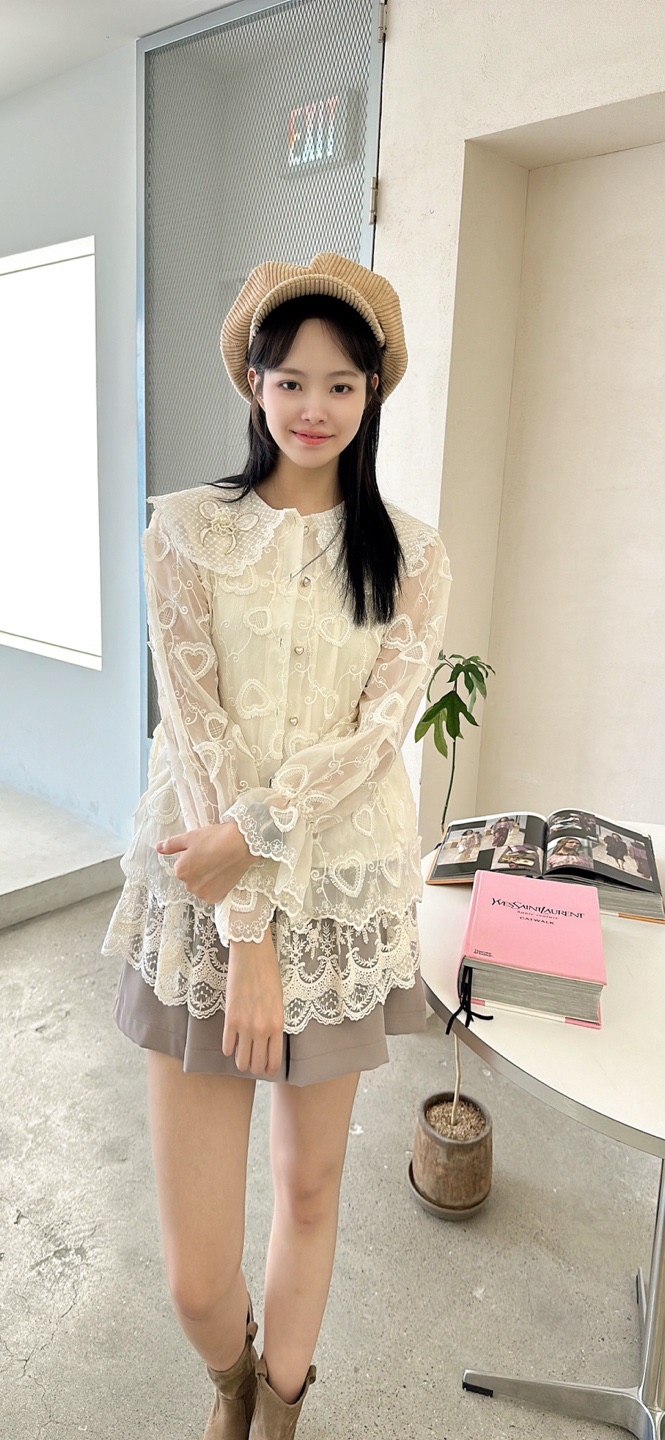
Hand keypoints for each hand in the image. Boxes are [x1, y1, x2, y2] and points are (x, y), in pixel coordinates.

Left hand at [155, 821, 252, 903]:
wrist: (242, 845)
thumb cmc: (216, 838)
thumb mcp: (190, 837)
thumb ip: (172, 845)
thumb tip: (158, 848)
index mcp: (180, 871)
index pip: (181, 867)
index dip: (193, 858)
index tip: (204, 851)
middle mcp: (189, 885)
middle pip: (190, 878)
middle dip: (198, 870)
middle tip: (212, 857)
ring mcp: (203, 893)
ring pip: (200, 886)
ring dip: (206, 879)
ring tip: (219, 865)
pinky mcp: (216, 898)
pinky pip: (210, 893)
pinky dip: (215, 886)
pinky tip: (222, 875)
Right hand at [224, 930, 283, 1077]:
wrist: (252, 956)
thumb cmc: (269, 975)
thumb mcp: (279, 1001)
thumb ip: (274, 1023)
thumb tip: (268, 1040)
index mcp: (278, 1024)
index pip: (274, 1059)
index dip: (270, 1069)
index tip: (267, 1071)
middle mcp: (261, 1029)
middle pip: (256, 1063)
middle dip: (255, 1068)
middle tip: (254, 1065)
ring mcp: (245, 1025)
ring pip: (241, 1059)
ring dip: (241, 1062)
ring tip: (242, 1059)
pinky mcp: (230, 1018)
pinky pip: (227, 1045)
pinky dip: (229, 1049)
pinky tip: (231, 1047)